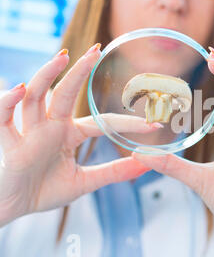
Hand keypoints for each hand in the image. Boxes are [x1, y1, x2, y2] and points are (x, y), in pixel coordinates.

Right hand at [0, 45, 162, 226]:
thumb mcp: (85, 181)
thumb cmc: (44, 190)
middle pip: (65, 92)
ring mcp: (28, 131)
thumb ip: (114, 172)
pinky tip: (20, 89)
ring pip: (35, 96)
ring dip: (47, 75)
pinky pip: (2, 117)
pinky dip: (7, 102)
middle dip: (80, 70)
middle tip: (97, 49)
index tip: (154, 125)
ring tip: (63, 56)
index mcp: (68, 133)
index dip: (127, 123)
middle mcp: (50, 126)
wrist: (12, 207)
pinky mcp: (7, 141)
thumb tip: (146, 164)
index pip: (101, 122)